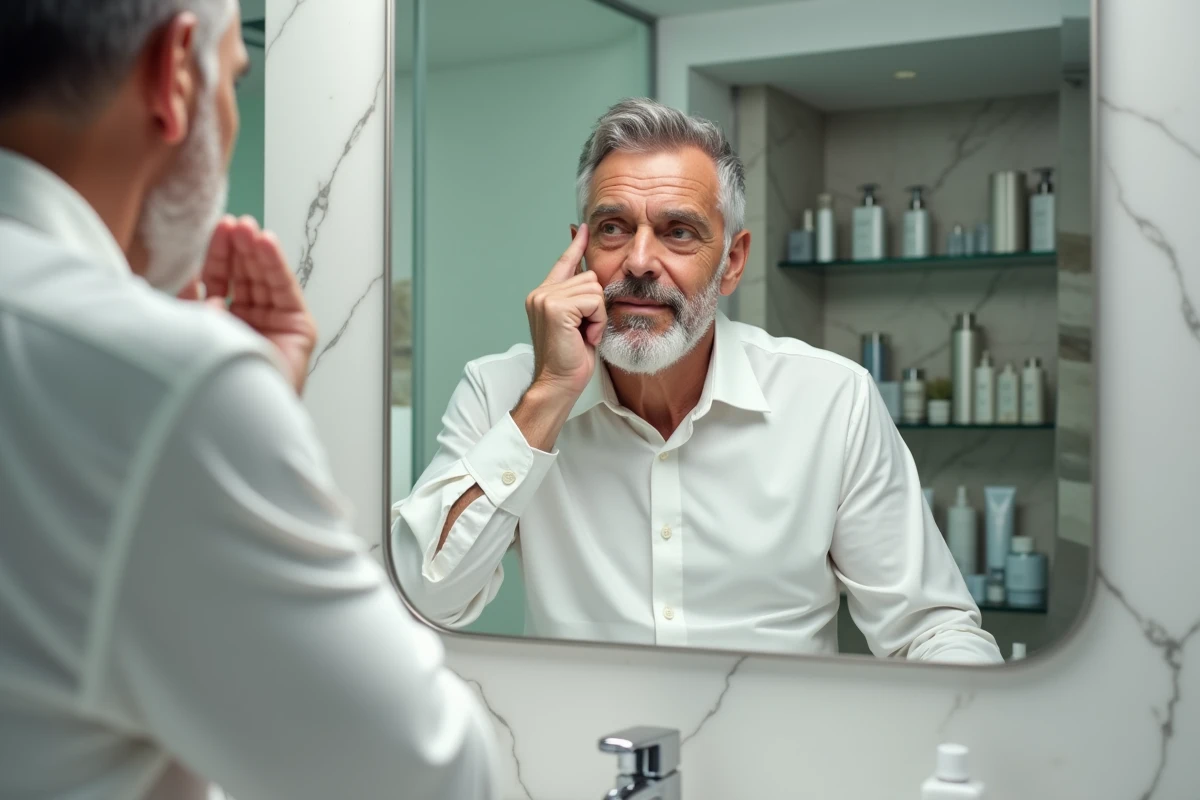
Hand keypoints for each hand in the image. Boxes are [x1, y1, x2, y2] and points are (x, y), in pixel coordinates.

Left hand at [194, 215, 317, 394]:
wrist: (241, 414)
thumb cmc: (213, 383)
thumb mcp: (190, 332)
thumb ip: (190, 306)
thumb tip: (194, 282)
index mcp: (219, 327)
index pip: (219, 282)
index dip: (217, 256)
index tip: (215, 230)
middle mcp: (247, 325)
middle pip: (243, 277)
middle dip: (238, 248)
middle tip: (233, 223)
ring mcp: (273, 326)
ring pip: (263, 279)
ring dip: (256, 250)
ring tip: (247, 227)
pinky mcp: (297, 328)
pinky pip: (285, 288)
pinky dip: (276, 264)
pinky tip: (266, 242)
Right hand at [524, 224, 604, 400]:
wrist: (558, 383)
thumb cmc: (570, 359)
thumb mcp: (580, 322)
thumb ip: (581, 299)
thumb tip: (591, 276)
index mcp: (544, 294)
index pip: (564, 262)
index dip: (576, 245)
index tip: (582, 228)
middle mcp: (541, 292)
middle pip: (589, 276)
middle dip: (596, 306)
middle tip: (584, 330)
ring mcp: (545, 298)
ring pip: (594, 289)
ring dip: (597, 315)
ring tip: (583, 334)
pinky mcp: (555, 307)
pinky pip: (594, 301)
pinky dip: (596, 321)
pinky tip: (584, 336)